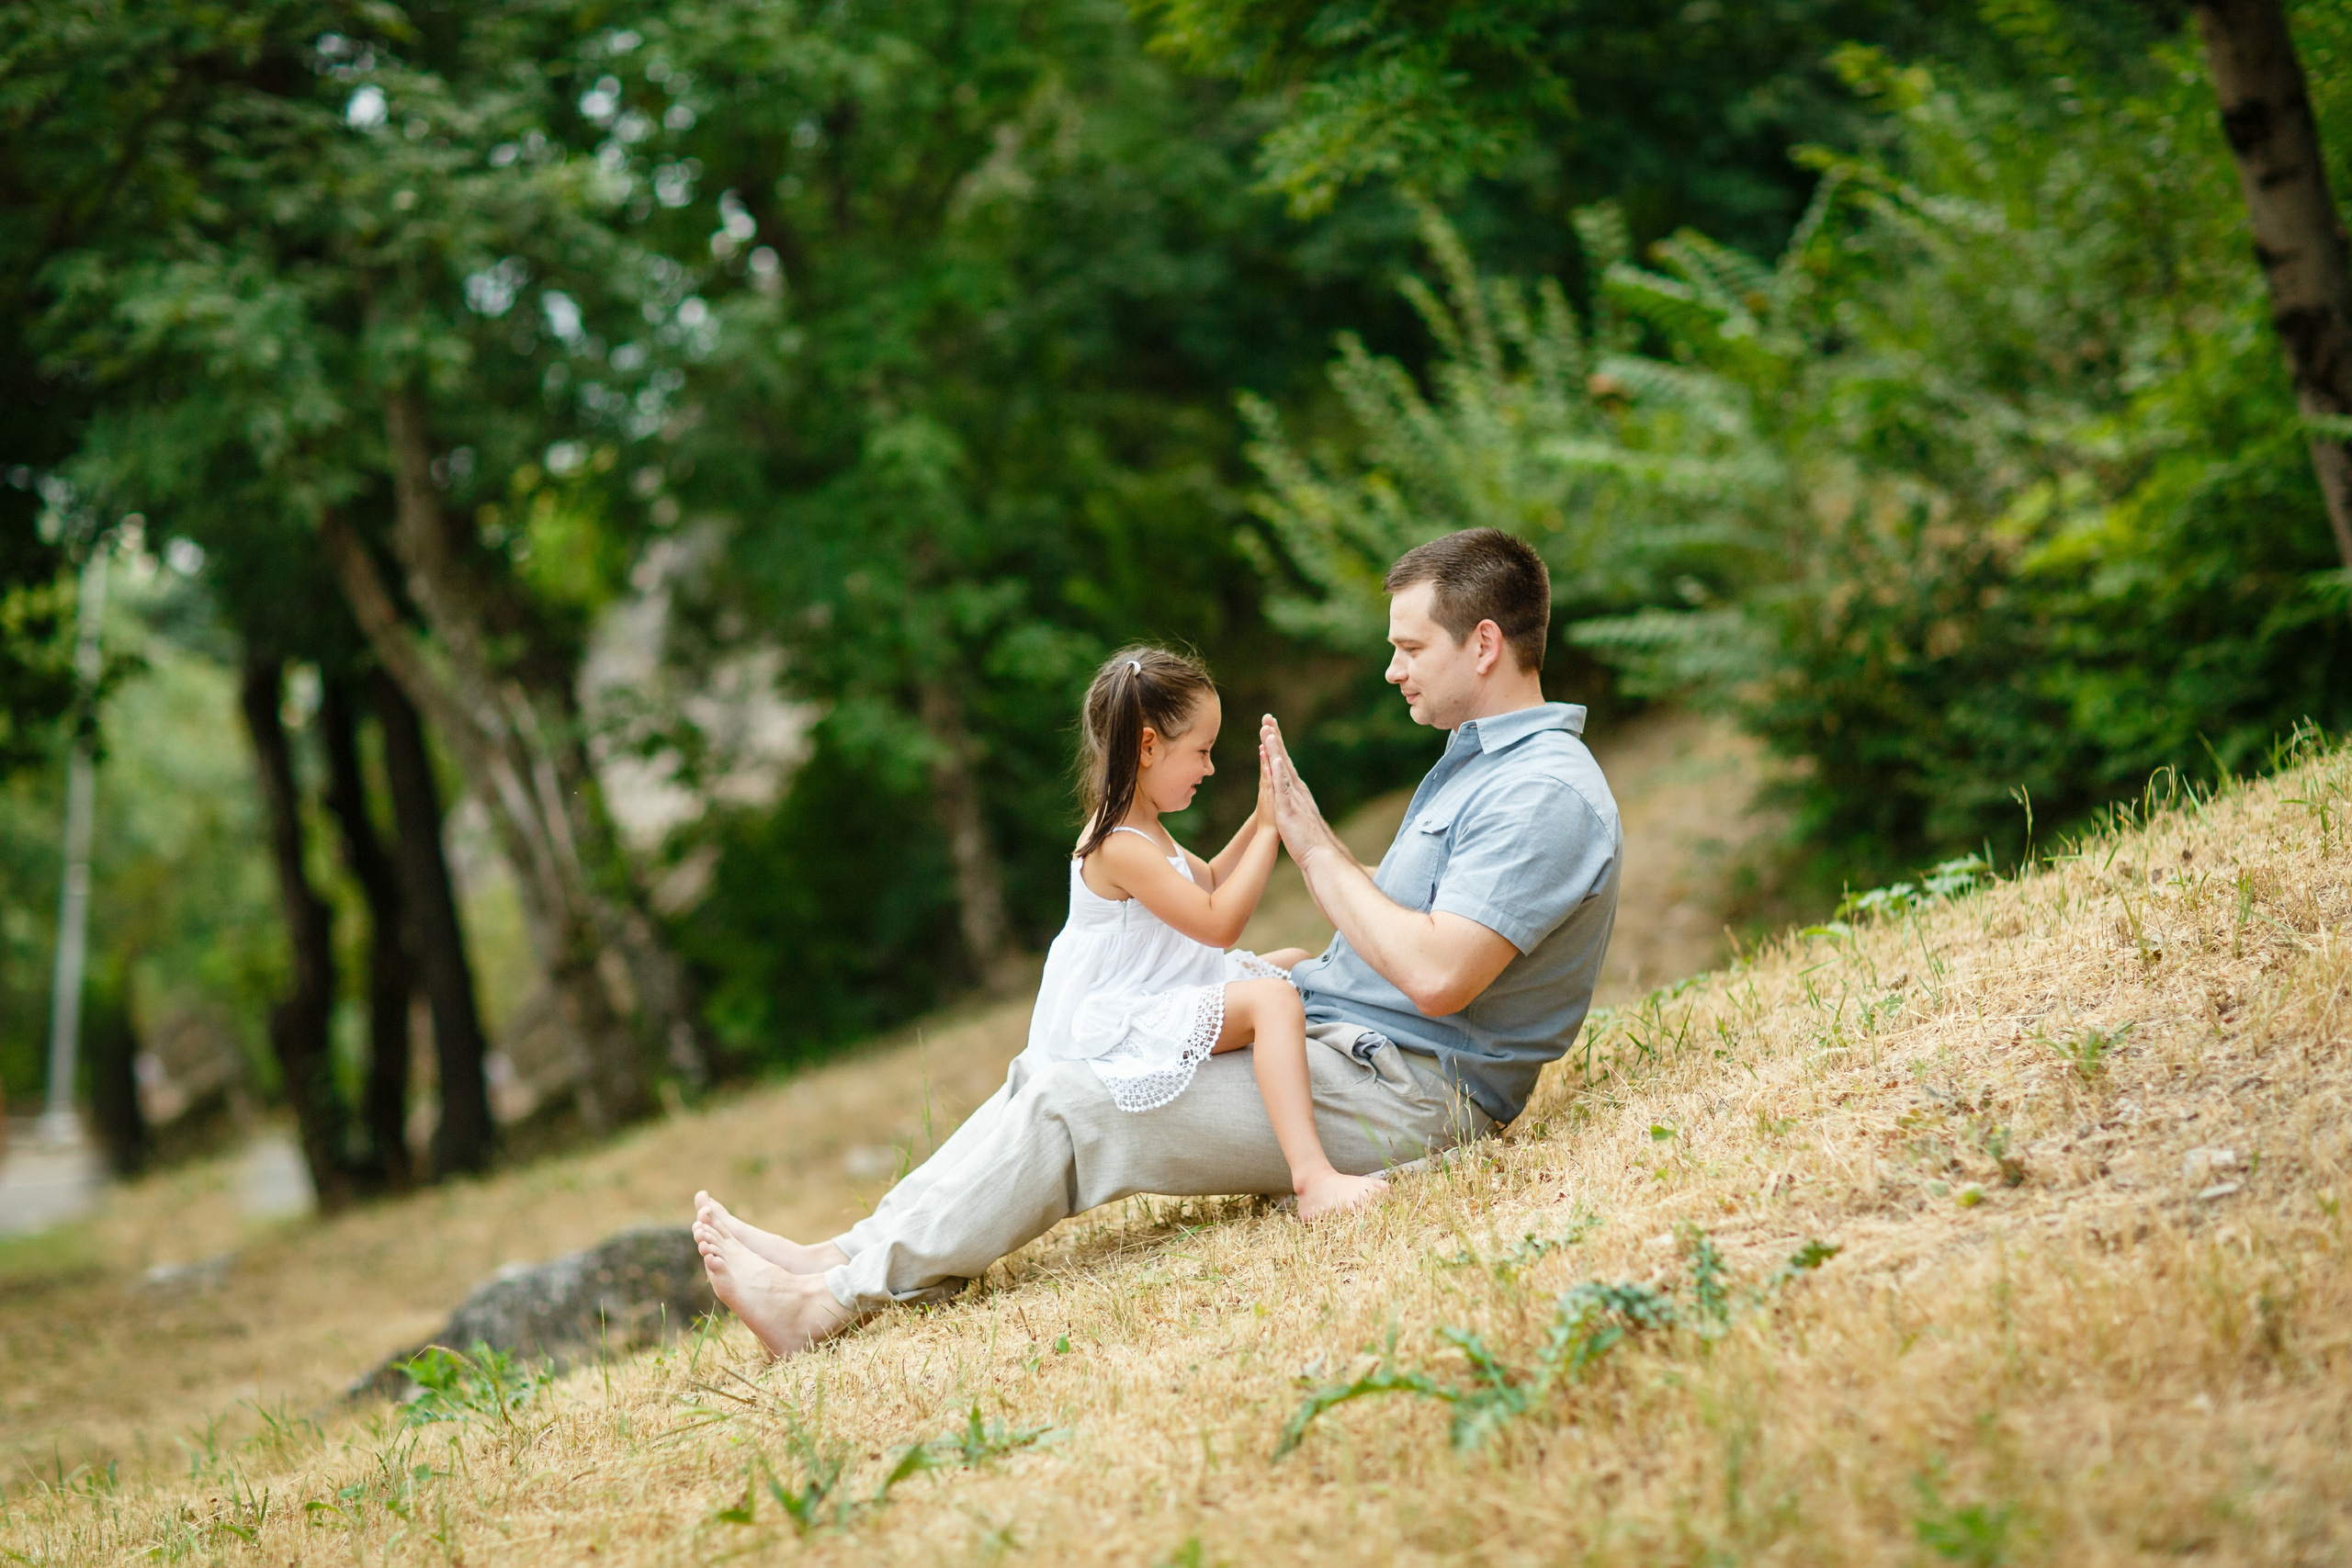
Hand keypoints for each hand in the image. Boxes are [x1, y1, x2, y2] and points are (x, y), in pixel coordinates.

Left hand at [1259, 714, 1332, 862]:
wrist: (1320, 854)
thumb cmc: (1309, 840)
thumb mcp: (1297, 819)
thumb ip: (1293, 807)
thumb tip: (1291, 803)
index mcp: (1295, 791)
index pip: (1283, 763)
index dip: (1276, 746)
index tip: (1270, 728)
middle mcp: (1296, 789)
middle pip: (1283, 758)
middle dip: (1275, 737)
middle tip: (1267, 717)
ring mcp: (1293, 797)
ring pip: (1282, 767)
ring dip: (1275, 748)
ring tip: (1268, 730)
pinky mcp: (1288, 808)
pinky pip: (1282, 786)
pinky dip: (1278, 771)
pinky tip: (1274, 758)